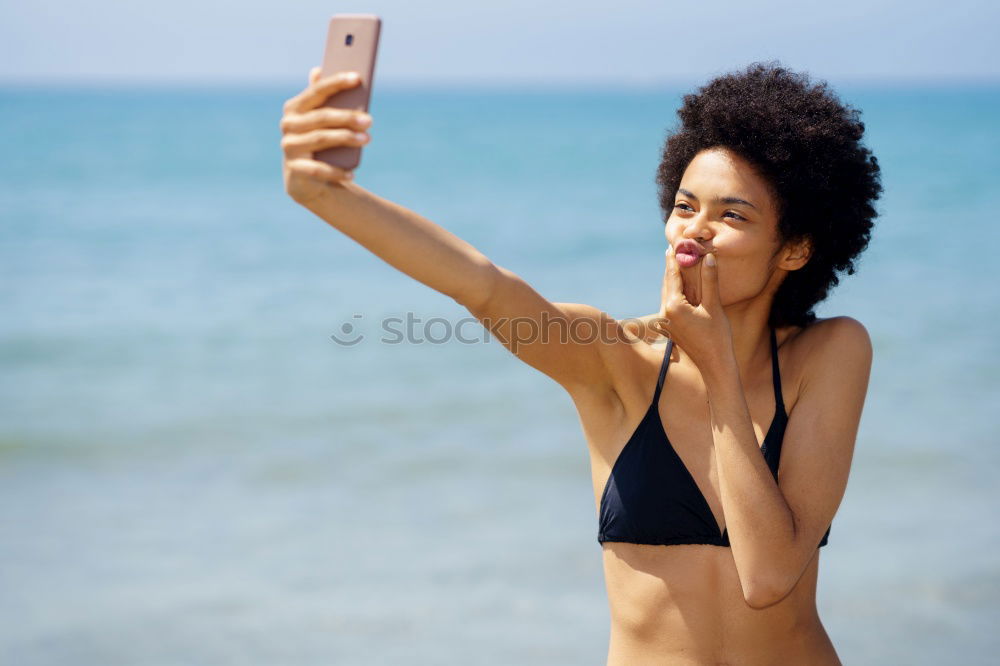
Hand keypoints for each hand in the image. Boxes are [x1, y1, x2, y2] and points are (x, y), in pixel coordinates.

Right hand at [280, 66, 372, 204]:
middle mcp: (288, 125)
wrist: (304, 179)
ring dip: (345, 138)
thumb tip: (317, 70)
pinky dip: (336, 171)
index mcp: (295, 108)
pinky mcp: (294, 169)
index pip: (316, 91)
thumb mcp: (321, 121)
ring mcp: (289, 147)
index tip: (357, 78)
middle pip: (321, 117)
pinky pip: (318, 169)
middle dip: (347, 117)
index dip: (336, 83)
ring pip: (320, 139)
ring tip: (367, 139)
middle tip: (369, 120)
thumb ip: (322, 98)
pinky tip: (352, 173)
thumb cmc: (318, 142)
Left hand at [651, 247, 733, 371]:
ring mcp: (666, 322)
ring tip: (675, 263)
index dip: (674, 260)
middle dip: (671, 267)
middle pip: (667, 284)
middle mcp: (665, 314)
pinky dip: (674, 291)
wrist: (714, 365)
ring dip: (672, 279)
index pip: (672, 276)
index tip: (673, 245)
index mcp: (674, 306)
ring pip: (667, 294)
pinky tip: (679, 286)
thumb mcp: (715, 306)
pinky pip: (670, 303)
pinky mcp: (670, 328)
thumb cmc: (717, 337)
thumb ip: (710, 280)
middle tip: (673, 249)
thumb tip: (709, 257)